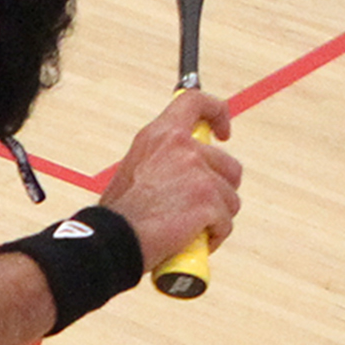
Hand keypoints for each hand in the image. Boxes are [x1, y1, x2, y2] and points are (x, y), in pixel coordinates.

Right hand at [97, 89, 243, 268]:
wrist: (114, 239)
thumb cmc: (120, 213)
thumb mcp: (135, 168)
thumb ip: (163, 159)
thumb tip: (185, 167)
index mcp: (161, 134)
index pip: (195, 102)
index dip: (217, 113)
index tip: (222, 133)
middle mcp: (183, 148)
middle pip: (228, 164)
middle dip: (220, 190)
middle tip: (198, 208)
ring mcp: (199, 174)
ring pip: (230, 198)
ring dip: (216, 217)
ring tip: (188, 229)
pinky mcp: (209, 202)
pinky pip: (226, 222)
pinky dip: (213, 236)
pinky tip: (191, 241)